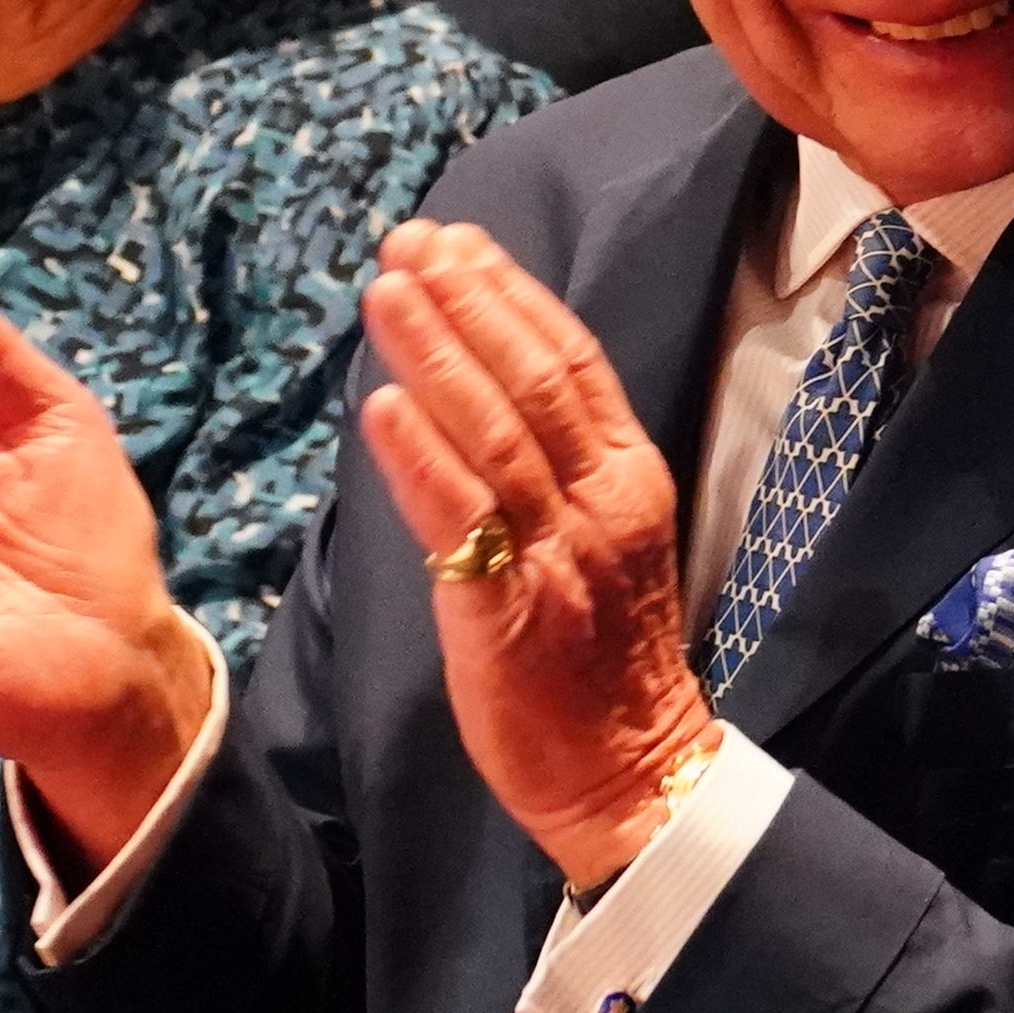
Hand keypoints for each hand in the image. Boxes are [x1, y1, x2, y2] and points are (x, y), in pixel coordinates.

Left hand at [354, 221, 707, 893]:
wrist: (632, 773)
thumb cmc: (603, 656)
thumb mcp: (600, 537)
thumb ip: (552, 465)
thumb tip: (479, 384)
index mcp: (628, 478)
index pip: (571, 361)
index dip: (511, 293)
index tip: (458, 239)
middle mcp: (601, 504)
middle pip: (530, 378)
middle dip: (466, 301)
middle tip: (409, 240)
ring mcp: (560, 556)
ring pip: (494, 433)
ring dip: (435, 353)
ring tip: (386, 290)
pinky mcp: (510, 614)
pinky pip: (462, 523)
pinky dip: (420, 458)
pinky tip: (381, 405)